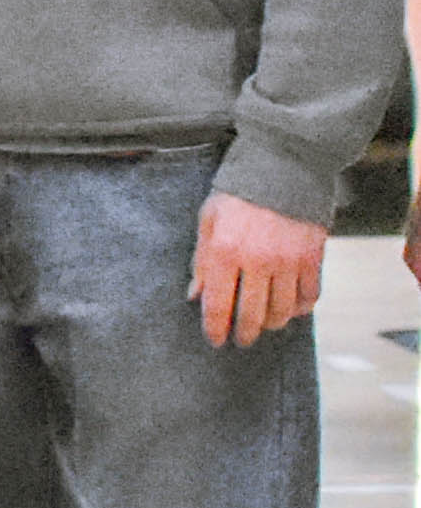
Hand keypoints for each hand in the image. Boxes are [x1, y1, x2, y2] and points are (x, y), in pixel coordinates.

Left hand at [196, 190, 325, 348]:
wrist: (283, 167)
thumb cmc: (238, 194)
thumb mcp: (208, 221)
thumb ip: (201, 261)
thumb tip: (194, 295)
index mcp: (225, 252)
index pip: (218, 304)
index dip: (215, 328)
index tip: (215, 340)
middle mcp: (258, 261)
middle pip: (253, 315)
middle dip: (245, 333)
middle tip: (241, 340)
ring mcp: (289, 261)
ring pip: (283, 311)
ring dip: (273, 324)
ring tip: (265, 325)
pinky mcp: (313, 258)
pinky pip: (310, 296)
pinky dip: (300, 308)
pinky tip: (292, 309)